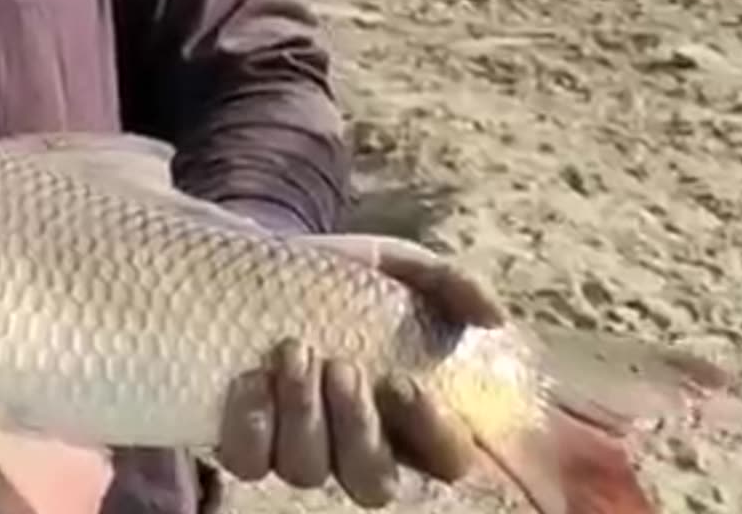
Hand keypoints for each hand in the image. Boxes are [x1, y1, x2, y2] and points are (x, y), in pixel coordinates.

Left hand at [213, 235, 503, 507]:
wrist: (256, 261)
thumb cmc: (337, 275)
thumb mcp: (395, 266)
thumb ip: (448, 284)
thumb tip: (494, 317)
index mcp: (407, 413)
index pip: (445, 459)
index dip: (433, 433)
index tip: (404, 381)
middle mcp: (356, 443)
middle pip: (372, 482)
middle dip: (358, 428)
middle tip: (342, 367)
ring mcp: (298, 447)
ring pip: (308, 469)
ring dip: (302, 412)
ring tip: (292, 351)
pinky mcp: (247, 440)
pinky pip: (248, 461)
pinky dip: (251, 423)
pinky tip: (251, 378)